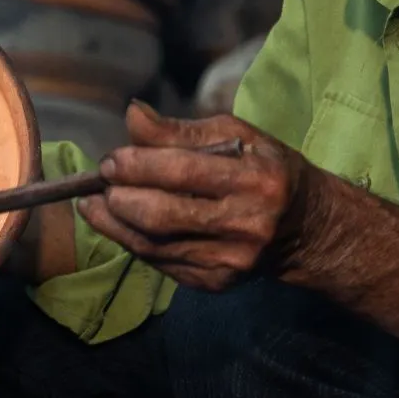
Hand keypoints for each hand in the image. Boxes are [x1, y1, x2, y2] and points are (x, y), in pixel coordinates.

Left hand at [80, 101, 340, 290]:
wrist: (306, 229)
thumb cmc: (267, 169)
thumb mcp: (238, 136)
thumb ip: (182, 130)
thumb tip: (131, 115)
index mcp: (256, 179)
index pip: (182, 171)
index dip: (137, 165)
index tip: (110, 160)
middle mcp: (246, 224)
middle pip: (161, 215)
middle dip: (120, 197)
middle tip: (100, 182)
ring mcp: (231, 260)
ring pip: (153, 245)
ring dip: (114, 224)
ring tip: (93, 205)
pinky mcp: (217, 282)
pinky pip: (161, 263)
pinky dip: (133, 242)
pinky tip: (118, 225)